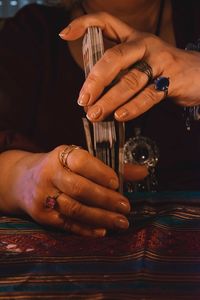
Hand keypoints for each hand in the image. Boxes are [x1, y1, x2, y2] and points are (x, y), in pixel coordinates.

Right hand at [1, 146, 130, 236]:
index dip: (100, 172)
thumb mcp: (78, 161)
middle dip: (105, 199)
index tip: (117, 183)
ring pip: (74, 208)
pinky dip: (86, 229)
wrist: (23, 181)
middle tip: (126, 207)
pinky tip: (102, 231)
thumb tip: (143, 172)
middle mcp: (49, 174)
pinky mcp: (41, 215)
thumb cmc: (60, 168)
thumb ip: (111, 167)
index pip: (81, 161)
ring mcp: (43, 196)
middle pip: (79, 188)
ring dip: (100, 217)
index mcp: (60, 156)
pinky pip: (66, 224)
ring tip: (121, 222)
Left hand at [60, 12, 199, 120]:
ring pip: (130, 80)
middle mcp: (145, 45)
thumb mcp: (139, 62)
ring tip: (95, 114)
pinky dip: (133, 107)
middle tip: (83, 99)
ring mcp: (160, 61)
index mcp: (134, 38)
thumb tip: (92, 91)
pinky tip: (120, 116)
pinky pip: (148, 95)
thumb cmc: (162, 70)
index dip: (85, 25)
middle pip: (115, 57)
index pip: (107, 22)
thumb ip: (118, 72)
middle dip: (95, 79)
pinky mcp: (171, 80)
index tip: (64, 34)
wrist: (198, 74)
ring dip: (110, 100)